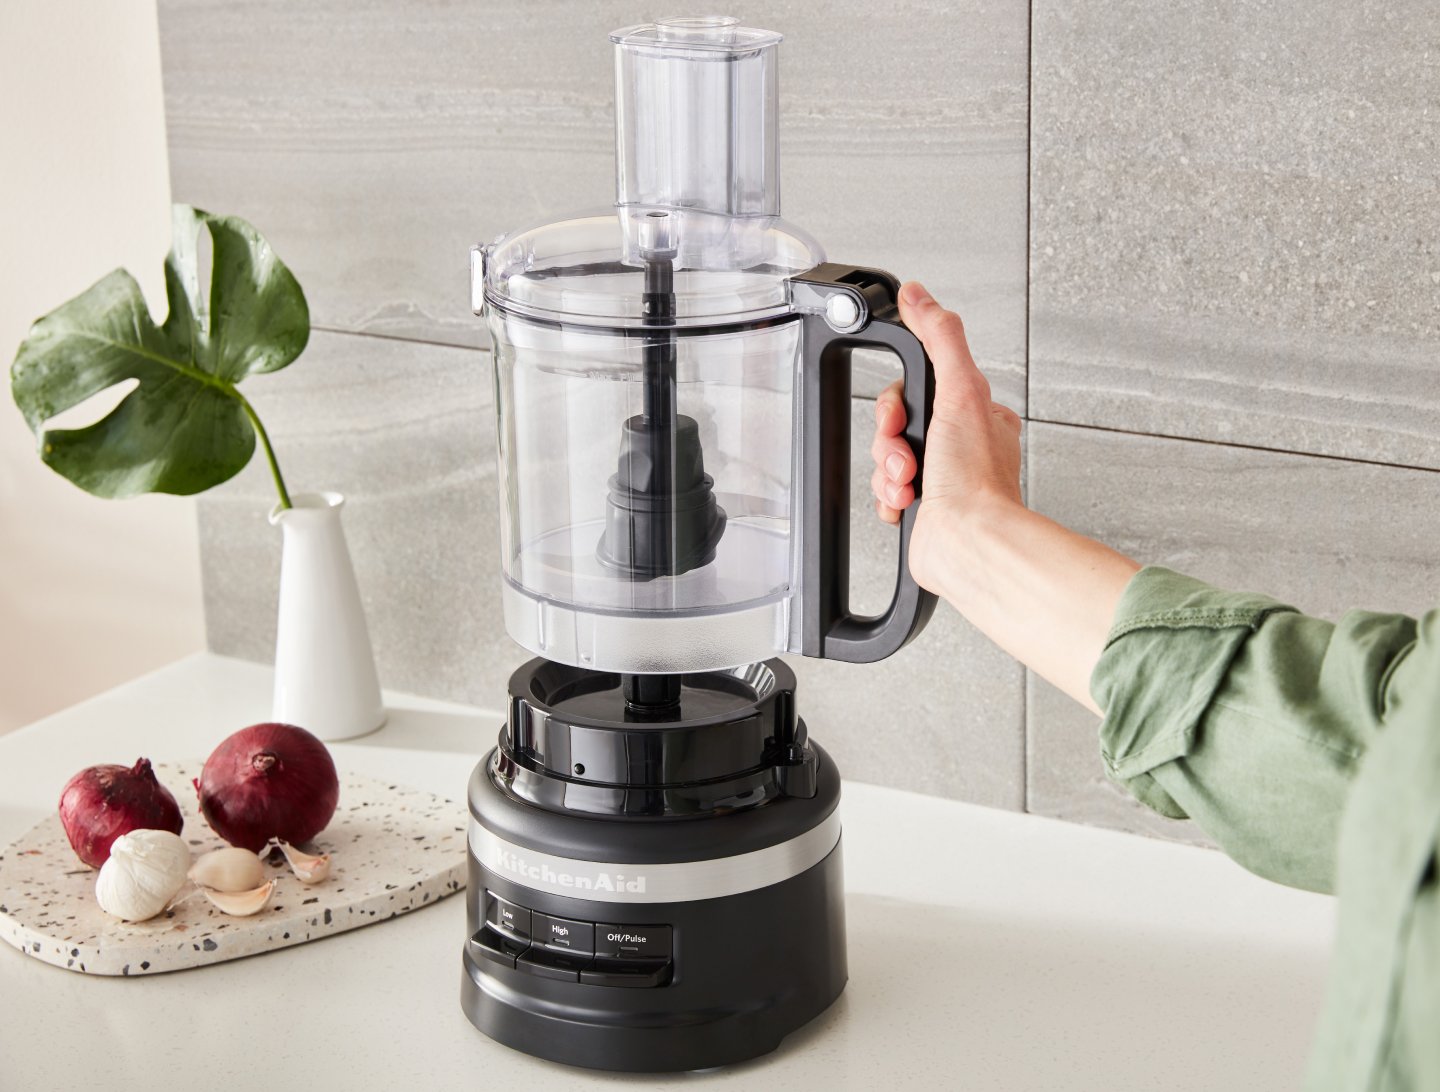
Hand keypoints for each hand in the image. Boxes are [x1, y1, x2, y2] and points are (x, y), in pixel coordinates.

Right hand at [870, 282, 1023, 592]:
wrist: (969, 541)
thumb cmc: (975, 480)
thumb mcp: (962, 389)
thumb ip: (940, 337)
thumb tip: (919, 295)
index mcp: (975, 415)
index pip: (917, 389)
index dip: (898, 403)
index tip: (901, 415)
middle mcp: (959, 447)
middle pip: (895, 425)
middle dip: (891, 443)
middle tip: (908, 456)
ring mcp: (941, 478)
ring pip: (886, 460)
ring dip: (889, 474)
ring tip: (911, 485)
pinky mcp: (922, 508)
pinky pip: (885, 493)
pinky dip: (889, 499)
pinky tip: (907, 504)